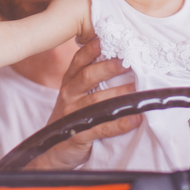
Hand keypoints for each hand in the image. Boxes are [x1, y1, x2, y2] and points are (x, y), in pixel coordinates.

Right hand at [27, 38, 140, 169]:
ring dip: (120, 94)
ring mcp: (72, 114)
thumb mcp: (75, 96)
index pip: (79, 61)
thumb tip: (121, 59)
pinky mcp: (79, 134)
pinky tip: (135, 118)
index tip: (106, 38)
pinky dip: (120, 123)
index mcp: (69, 82)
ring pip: (97, 101)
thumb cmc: (72, 118)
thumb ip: (90, 80)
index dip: (91, 49)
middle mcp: (69, 95)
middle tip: (128, 61)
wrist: (51, 151)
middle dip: (109, 67)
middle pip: (88, 76)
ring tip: (138, 90)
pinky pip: (102, 126)